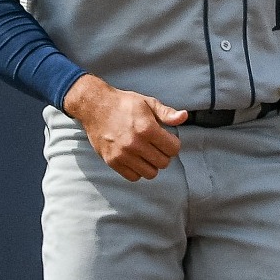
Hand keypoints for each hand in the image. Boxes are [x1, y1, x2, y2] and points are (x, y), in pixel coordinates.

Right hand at [63, 74, 188, 181]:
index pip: (173, 149)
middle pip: (163, 163)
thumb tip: (184, 116)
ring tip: (146, 153)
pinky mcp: (112, 162)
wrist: (94, 106)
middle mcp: (135, 143)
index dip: (173, 144)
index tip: (166, 139)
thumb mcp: (147, 103)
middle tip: (156, 146)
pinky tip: (135, 159)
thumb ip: (167, 113)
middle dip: (163, 154)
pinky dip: (137, 170)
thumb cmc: (123, 104)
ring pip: (151, 173)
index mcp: (147, 128)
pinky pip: (134, 177)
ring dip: (151, 164)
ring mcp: (123, 154)